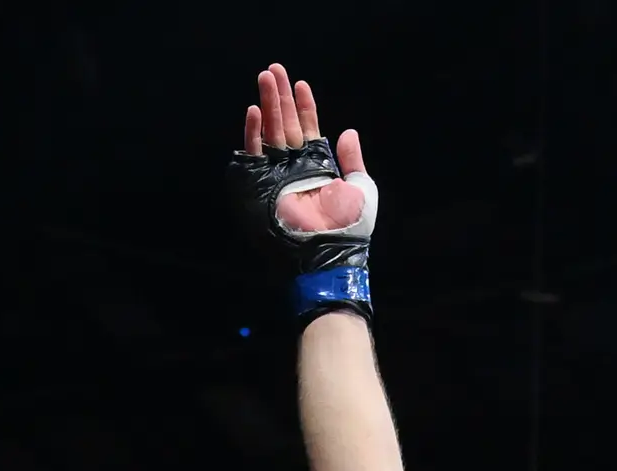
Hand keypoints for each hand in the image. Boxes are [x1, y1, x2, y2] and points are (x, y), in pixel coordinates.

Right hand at [242, 64, 371, 228]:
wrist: (328, 255)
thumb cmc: (350, 227)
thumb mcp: (362, 188)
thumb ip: (354, 160)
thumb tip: (349, 131)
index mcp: (318, 165)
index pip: (309, 128)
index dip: (305, 106)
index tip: (300, 84)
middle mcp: (295, 167)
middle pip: (286, 124)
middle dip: (280, 96)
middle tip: (274, 69)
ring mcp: (277, 174)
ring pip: (270, 132)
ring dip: (267, 105)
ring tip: (265, 78)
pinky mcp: (260, 185)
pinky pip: (255, 154)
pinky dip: (254, 132)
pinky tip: (255, 111)